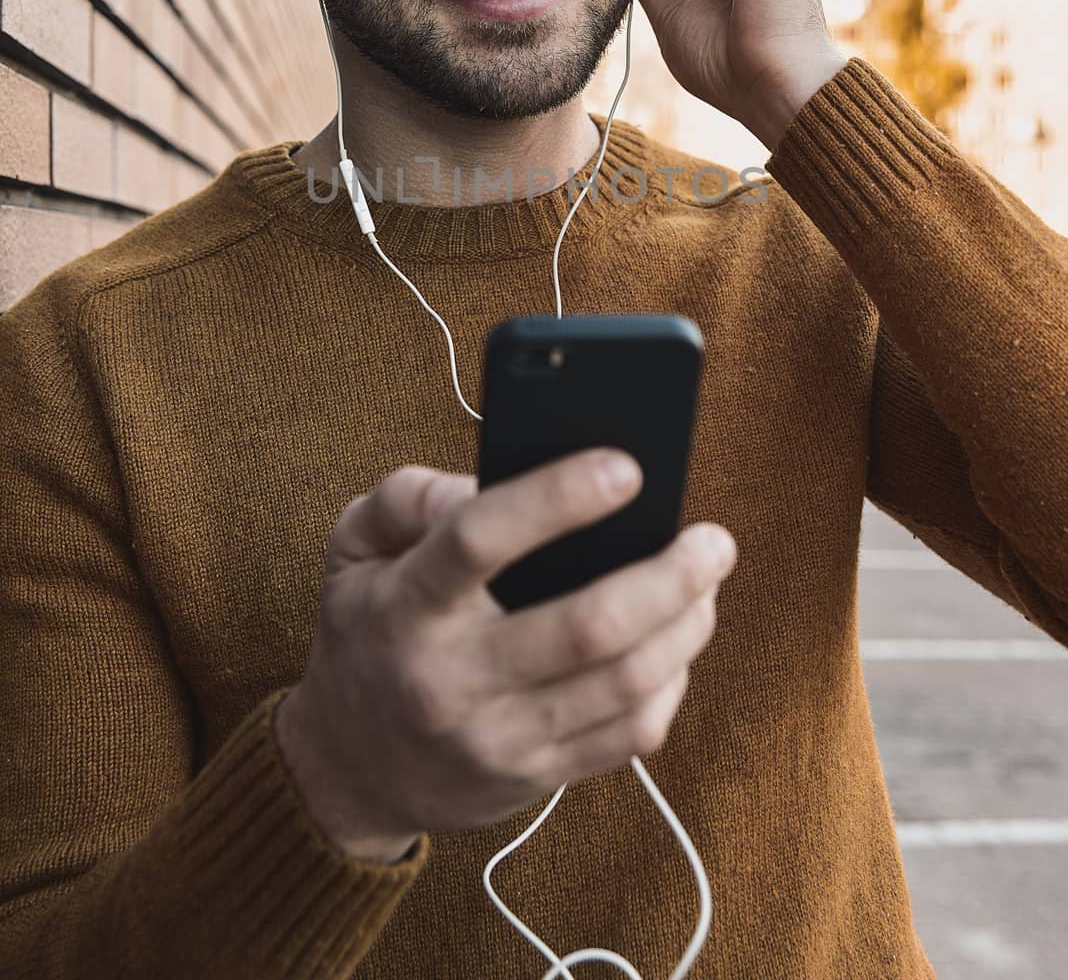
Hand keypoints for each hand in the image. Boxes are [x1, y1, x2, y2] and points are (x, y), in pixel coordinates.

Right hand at [276, 449, 735, 859]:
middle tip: (712, 538)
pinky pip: (628, 735)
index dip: (559, 498)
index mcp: (406, 606)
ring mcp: (497, 737)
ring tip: (707, 581)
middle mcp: (451, 678)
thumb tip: (489, 477)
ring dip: (685, 626)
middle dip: (667, 576)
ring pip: (623, 682)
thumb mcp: (354, 550)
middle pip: (585, 625)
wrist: (350, 769)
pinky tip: (680, 642)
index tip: (628, 467)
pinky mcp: (534, 777)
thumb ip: (408, 497)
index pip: (481, 540)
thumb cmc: (369, 632)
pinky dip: (672, 682)